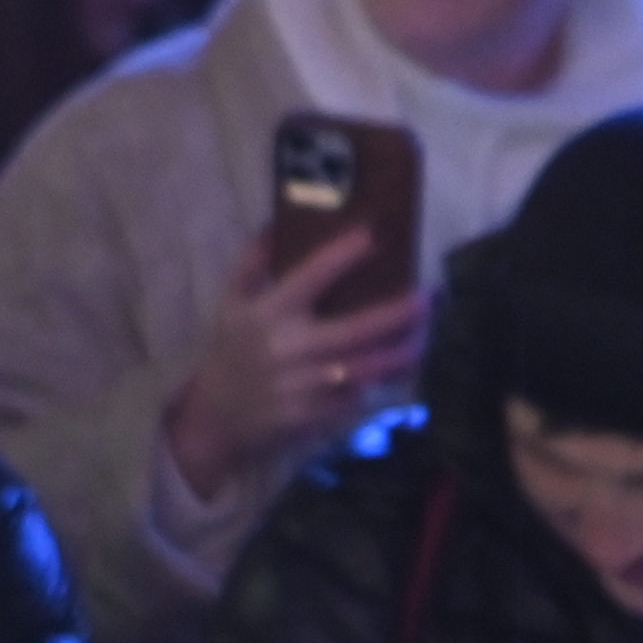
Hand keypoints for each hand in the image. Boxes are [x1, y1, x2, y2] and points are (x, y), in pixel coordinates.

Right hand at [156, 225, 419, 502]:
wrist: (214, 420)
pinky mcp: (313, 417)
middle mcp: (287, 348)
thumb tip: (276, 222)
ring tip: (424, 336)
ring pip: (366, 367)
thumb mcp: (229, 305)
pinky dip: (380, 384)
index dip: (347, 253)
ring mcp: (302, 386)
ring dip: (402, 352)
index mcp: (267, 313)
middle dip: (399, 313)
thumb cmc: (228, 353)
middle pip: (357, 329)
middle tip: (428, 296)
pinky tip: (398, 370)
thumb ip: (250, 263)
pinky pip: (357, 398)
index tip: (377, 234)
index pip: (312, 275)